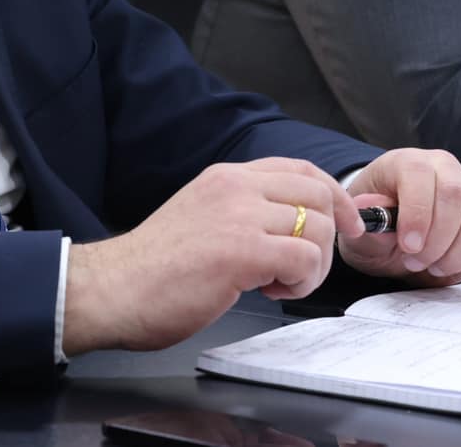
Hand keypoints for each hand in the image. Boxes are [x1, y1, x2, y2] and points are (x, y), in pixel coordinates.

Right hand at [62, 157, 358, 354]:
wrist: (113, 289)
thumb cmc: (151, 268)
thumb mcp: (200, 215)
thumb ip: (239, 210)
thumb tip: (285, 226)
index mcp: (226, 177)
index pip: (301, 170)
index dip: (334, 197)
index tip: (347, 223)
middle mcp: (236, 187)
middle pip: (320, 194)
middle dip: (332, 234)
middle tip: (311, 267)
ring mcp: (240, 216)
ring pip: (319, 229)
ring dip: (313, 266)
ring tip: (280, 283)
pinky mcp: (243, 250)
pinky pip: (306, 259)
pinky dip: (301, 282)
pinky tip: (270, 291)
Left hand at [336, 148, 460, 287]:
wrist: (397, 241)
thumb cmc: (379, 231)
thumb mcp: (362, 232)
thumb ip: (367, 223)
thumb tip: (375, 211)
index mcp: (409, 163)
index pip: (420, 174)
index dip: (417, 213)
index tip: (408, 247)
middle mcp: (447, 169)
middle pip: (457, 194)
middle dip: (438, 239)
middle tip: (416, 263)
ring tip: (436, 267)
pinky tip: (458, 268)